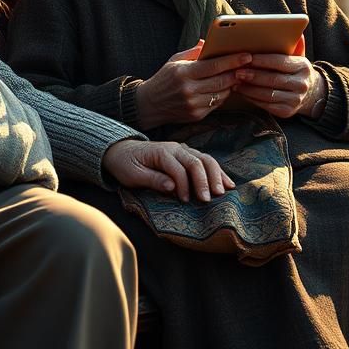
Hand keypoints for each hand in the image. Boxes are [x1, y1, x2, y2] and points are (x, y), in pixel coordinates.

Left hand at [102, 138, 234, 203]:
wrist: (121, 150)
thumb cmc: (125, 164)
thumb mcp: (132, 174)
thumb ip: (152, 179)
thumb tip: (172, 187)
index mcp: (161, 152)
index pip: (178, 168)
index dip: (183, 185)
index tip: (184, 201)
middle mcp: (175, 148)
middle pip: (196, 161)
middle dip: (204, 181)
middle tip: (209, 199)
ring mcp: (182, 149)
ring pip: (205, 159)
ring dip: (216, 175)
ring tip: (224, 192)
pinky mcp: (186, 154)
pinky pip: (205, 161)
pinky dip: (217, 172)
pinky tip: (227, 183)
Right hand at [136, 40, 253, 127]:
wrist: (149, 104)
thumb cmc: (163, 79)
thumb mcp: (174, 61)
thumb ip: (192, 52)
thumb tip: (208, 42)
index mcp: (184, 73)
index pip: (214, 66)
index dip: (232, 61)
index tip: (247, 56)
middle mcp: (189, 90)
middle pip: (222, 81)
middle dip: (237, 73)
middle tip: (248, 65)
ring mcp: (194, 104)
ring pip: (223, 94)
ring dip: (232, 85)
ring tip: (236, 76)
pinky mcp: (197, 115)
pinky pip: (217, 104)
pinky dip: (222, 95)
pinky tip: (222, 88)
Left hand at [231, 38, 326, 118]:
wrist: (310, 94)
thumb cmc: (295, 70)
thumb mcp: (297, 56)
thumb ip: (294, 44)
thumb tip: (297, 31)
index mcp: (303, 66)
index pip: (280, 62)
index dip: (262, 60)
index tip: (247, 58)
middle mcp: (301, 84)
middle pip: (273, 79)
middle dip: (253, 75)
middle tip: (237, 72)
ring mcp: (295, 100)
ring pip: (268, 94)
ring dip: (249, 88)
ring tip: (235, 82)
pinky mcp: (287, 112)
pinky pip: (266, 105)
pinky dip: (252, 98)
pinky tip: (242, 92)